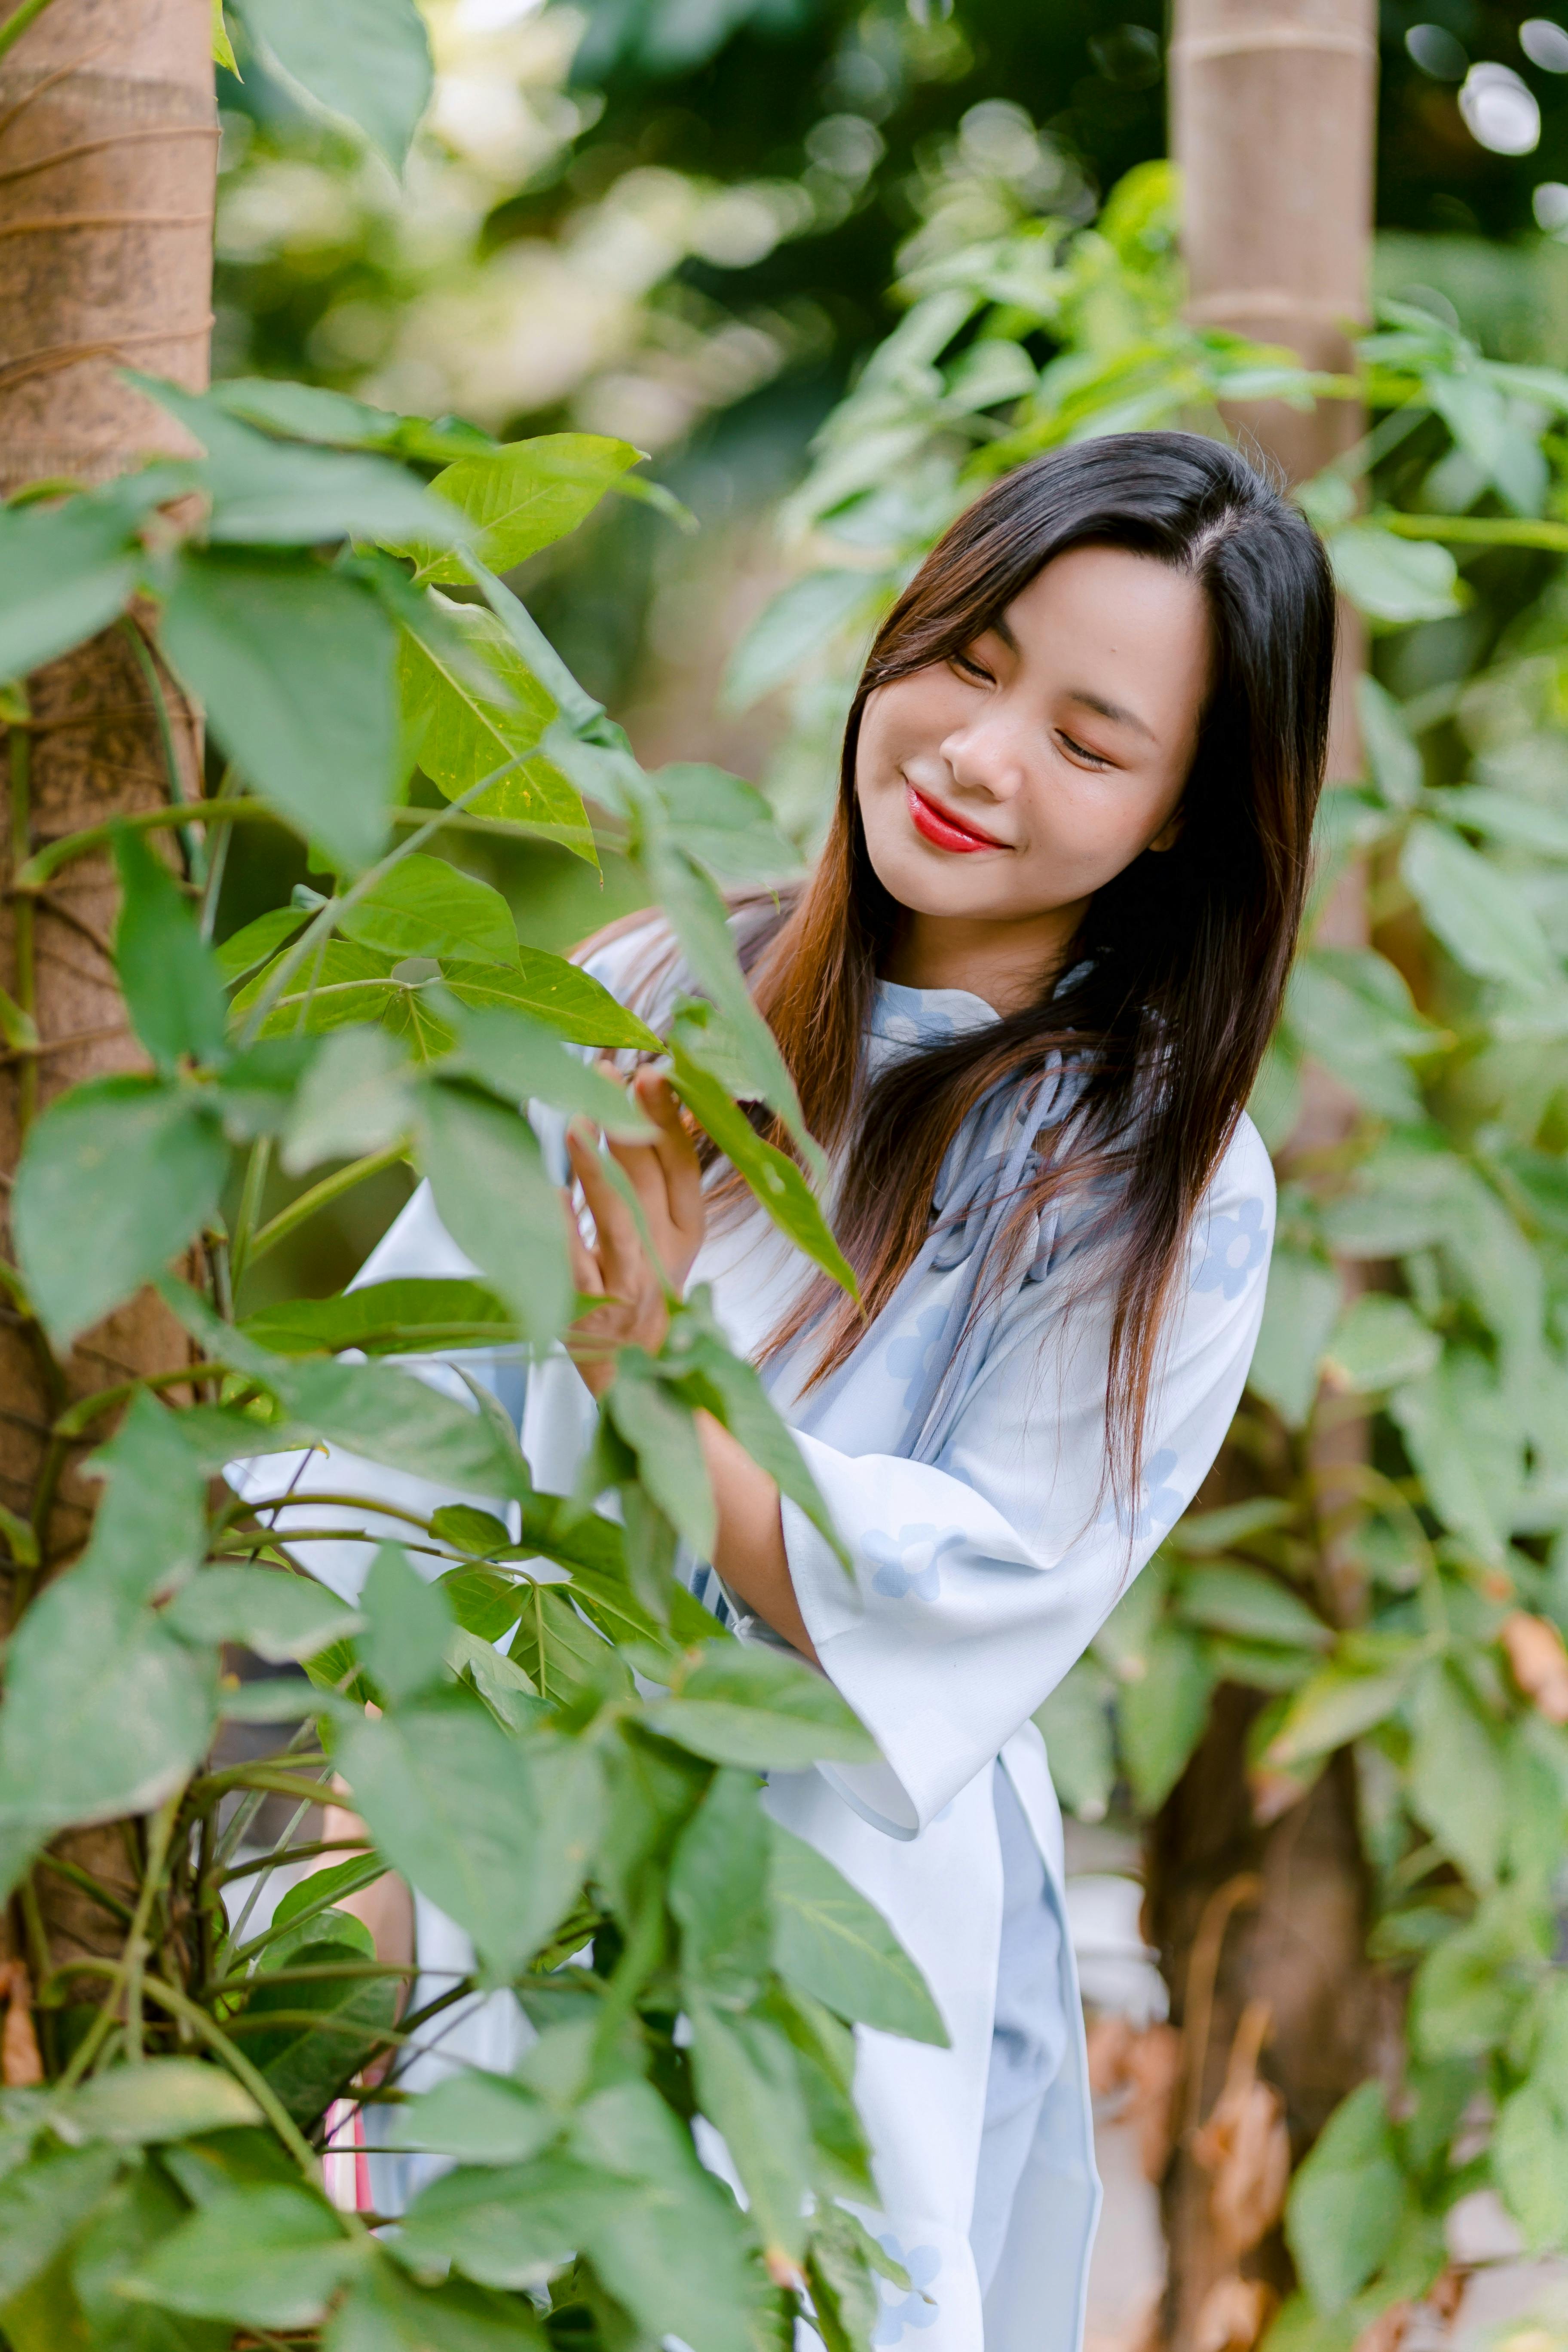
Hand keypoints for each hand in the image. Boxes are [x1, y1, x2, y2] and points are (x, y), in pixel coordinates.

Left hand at [563, 1065, 704, 1397]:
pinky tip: (546, 1193)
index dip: (671, 1120)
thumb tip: (648, 1085)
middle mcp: (662, 1256)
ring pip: (619, 1220)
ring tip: (576, 1122)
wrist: (634, 1369)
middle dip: (631, 1124)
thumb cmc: (639, 1281)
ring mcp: (625, 1283)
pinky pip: (573, 1264)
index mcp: (686, 1231)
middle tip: (608, 1073)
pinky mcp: (586, 1309)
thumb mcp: (664, 1229)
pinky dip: (561, 1228)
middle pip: (652, 1183)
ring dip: (599, 1169)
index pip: (685, 1167)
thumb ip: (657, 1168)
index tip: (652, 1073)